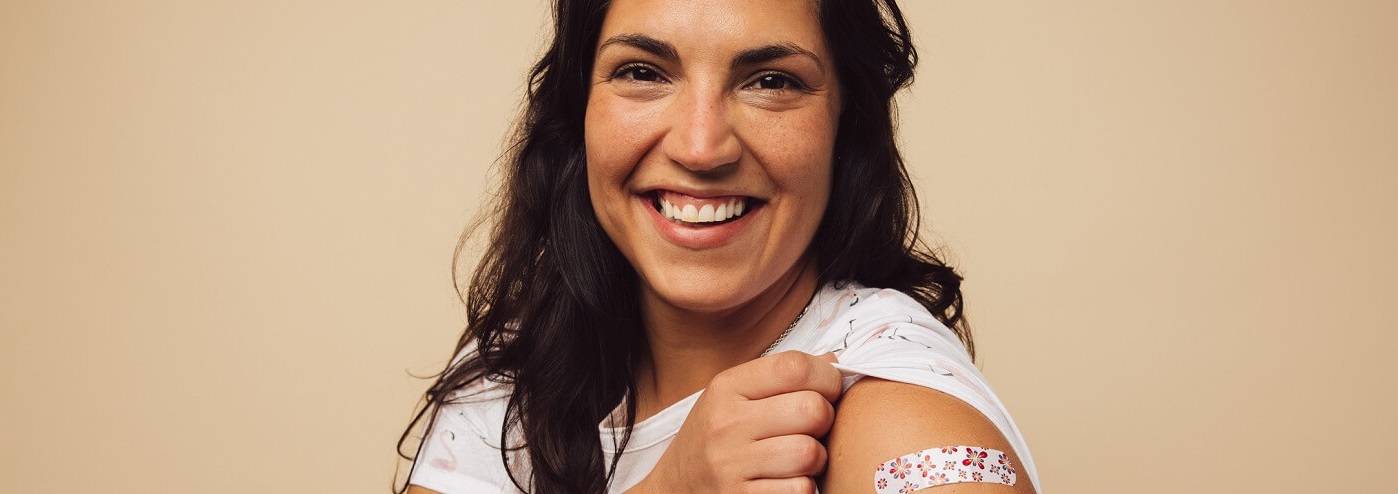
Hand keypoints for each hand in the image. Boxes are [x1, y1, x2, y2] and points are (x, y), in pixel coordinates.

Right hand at [629, 351, 843, 493]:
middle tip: (813, 428)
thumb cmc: (712, 439)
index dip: (828, 378)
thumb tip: (833, 364)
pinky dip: (802, 488)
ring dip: (816, 459)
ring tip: (798, 458)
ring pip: (810, 453)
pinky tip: (785, 481)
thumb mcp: (733, 397)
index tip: (830, 389)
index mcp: (727, 387)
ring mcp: (731, 465)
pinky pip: (800, 490)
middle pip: (812, 409)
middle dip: (826, 419)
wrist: (673, 488)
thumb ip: (779, 378)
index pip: (794, 367)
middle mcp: (725, 423)